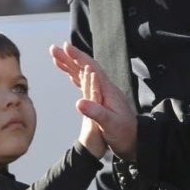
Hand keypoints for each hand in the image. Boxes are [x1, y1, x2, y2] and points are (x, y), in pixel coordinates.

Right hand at [50, 42, 137, 158]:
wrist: (134, 142)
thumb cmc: (124, 134)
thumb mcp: (110, 124)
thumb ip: (96, 112)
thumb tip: (79, 102)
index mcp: (107, 91)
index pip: (91, 68)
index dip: (78, 57)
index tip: (65, 47)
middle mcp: (105, 89)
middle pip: (85, 68)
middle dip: (69, 57)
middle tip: (54, 49)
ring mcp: (103, 94)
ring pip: (84, 74)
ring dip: (71, 65)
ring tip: (57, 58)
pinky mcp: (101, 101)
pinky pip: (85, 83)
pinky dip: (76, 76)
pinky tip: (71, 75)